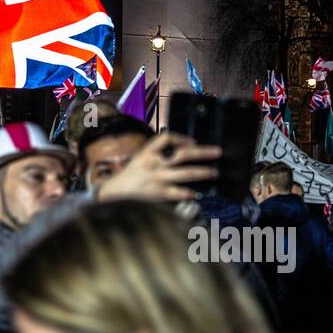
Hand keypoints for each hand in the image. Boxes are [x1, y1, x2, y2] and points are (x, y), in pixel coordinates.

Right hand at [95, 133, 220, 202]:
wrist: (114, 194)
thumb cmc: (131, 176)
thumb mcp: (140, 158)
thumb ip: (158, 155)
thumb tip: (182, 151)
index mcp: (148, 151)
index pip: (168, 137)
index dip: (183, 138)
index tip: (193, 142)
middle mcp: (154, 163)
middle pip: (183, 154)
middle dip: (203, 152)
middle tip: (218, 152)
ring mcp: (158, 178)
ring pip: (186, 173)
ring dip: (203, 172)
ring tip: (214, 172)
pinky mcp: (159, 194)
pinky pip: (180, 192)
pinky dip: (190, 193)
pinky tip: (197, 194)